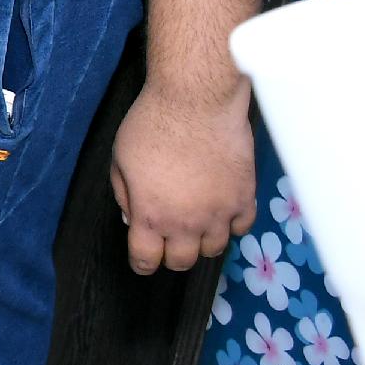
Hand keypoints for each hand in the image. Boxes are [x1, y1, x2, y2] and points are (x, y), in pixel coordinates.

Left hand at [110, 78, 256, 272]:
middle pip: (181, 262)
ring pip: (213, 249)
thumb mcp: (120, 158)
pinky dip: (231, 223)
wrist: (196, 101)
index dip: (141, 263)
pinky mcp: (244, 198)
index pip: (146, 260)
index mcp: (151, 215)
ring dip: (202, 240)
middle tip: (168, 240)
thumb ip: (124, 193)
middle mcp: (186, 223)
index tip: (143, 259)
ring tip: (195, 221)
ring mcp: (219, 213)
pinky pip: (241, 227)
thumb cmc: (152, 123)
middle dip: (171, 255)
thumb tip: (131, 217)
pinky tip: (221, 209)